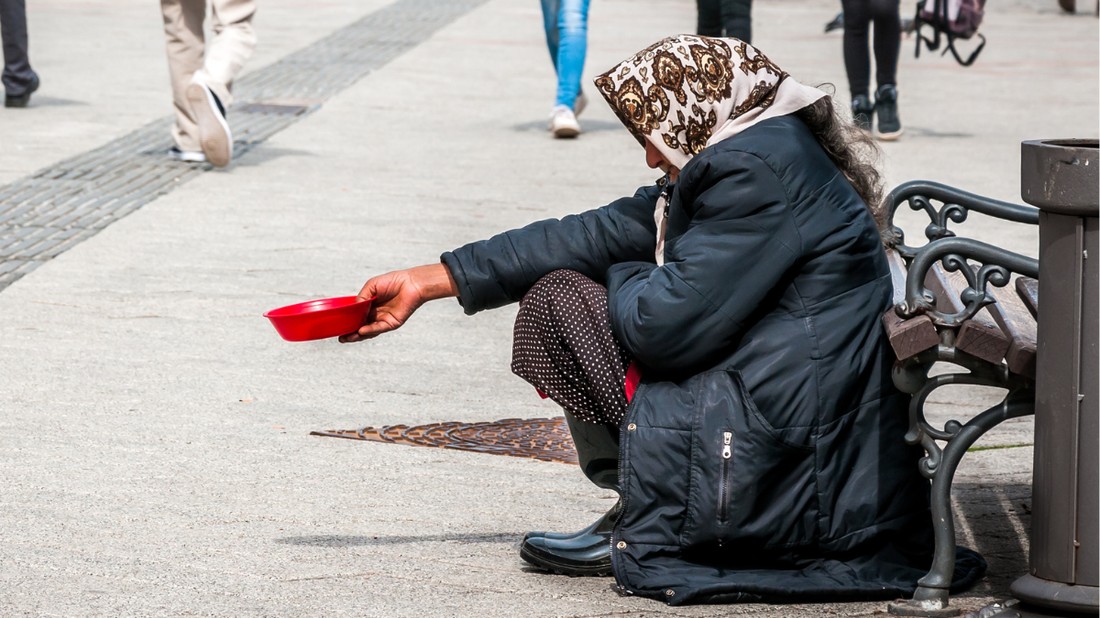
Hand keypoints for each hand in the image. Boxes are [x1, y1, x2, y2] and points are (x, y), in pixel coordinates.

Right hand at [339, 264, 458, 342]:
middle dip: (351, 333)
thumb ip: (362, 296)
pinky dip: (370, 330)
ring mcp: (383, 320)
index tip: (338, 327)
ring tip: (347, 338)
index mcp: (370, 306)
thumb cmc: (393, 281)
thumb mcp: (372, 286)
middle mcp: (376, 314)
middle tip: (340, 337)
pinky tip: (361, 331)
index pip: (357, 317)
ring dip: (357, 335)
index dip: (348, 322)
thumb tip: (354, 307)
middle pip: (361, 327)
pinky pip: (379, 328)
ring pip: (369, 331)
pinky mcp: (392, 323)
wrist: (411, 283)